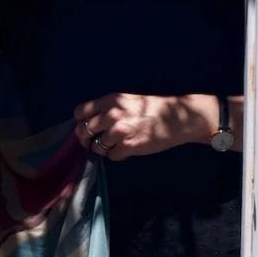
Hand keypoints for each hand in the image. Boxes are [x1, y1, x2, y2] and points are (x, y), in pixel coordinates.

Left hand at [74, 93, 216, 160]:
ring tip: (116, 145)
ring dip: (104, 149)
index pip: (80, 112)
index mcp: (110, 100)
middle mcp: (112, 114)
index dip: (80, 122)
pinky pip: (111, 156)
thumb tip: (90, 124)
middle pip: (84, 131)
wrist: (177, 118)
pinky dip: (118, 155)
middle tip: (96, 142)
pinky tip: (128, 149)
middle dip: (87, 139)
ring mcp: (119, 131)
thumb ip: (108, 109)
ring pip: (96, 146)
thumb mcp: (127, 101)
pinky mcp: (128, 146)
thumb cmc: (153, 110)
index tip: (87, 128)